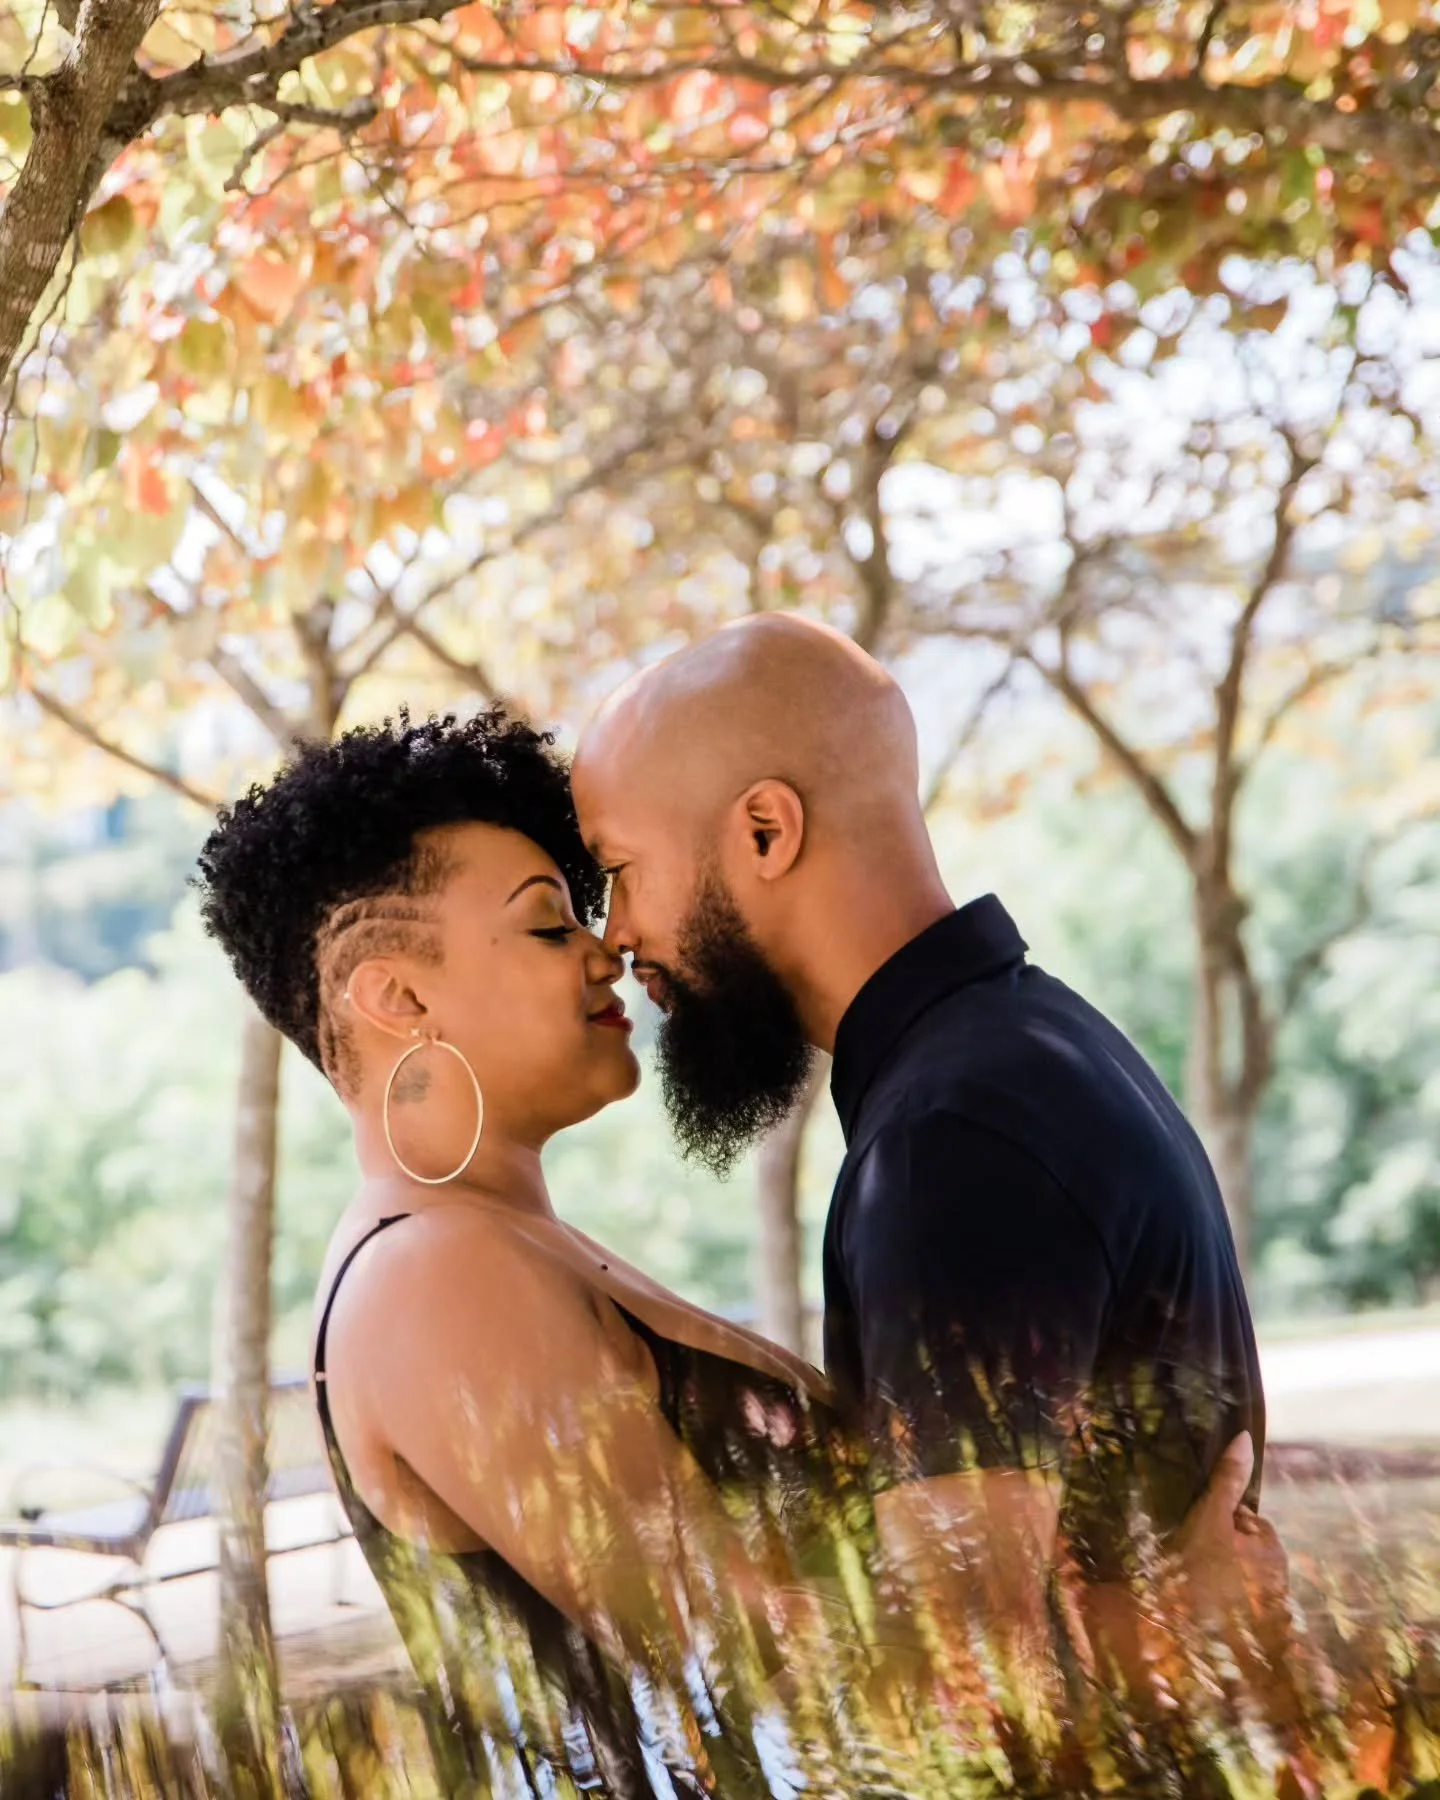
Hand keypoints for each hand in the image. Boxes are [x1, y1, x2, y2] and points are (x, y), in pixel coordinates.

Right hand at [1167, 1431, 1287, 1628]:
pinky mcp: (1255, 1642)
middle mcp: (1280, 1584)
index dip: (1218, 1522)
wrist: (1186, 1645)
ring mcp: (1269, 1617)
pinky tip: (1200, 1614)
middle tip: (1190, 1562)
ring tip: (1192, 1591)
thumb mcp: (1209, 1518)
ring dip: (1220, 1584)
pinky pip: (1237, 1614)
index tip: (1196, 1536)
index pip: (1245, 1520)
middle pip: (1243, 1551)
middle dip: (1222, 1553)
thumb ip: (1227, 1480)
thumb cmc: (1199, 1572)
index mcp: (1272, 1551)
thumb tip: (1244, 1436)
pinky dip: (1222, 1612)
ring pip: (1239, 1583)